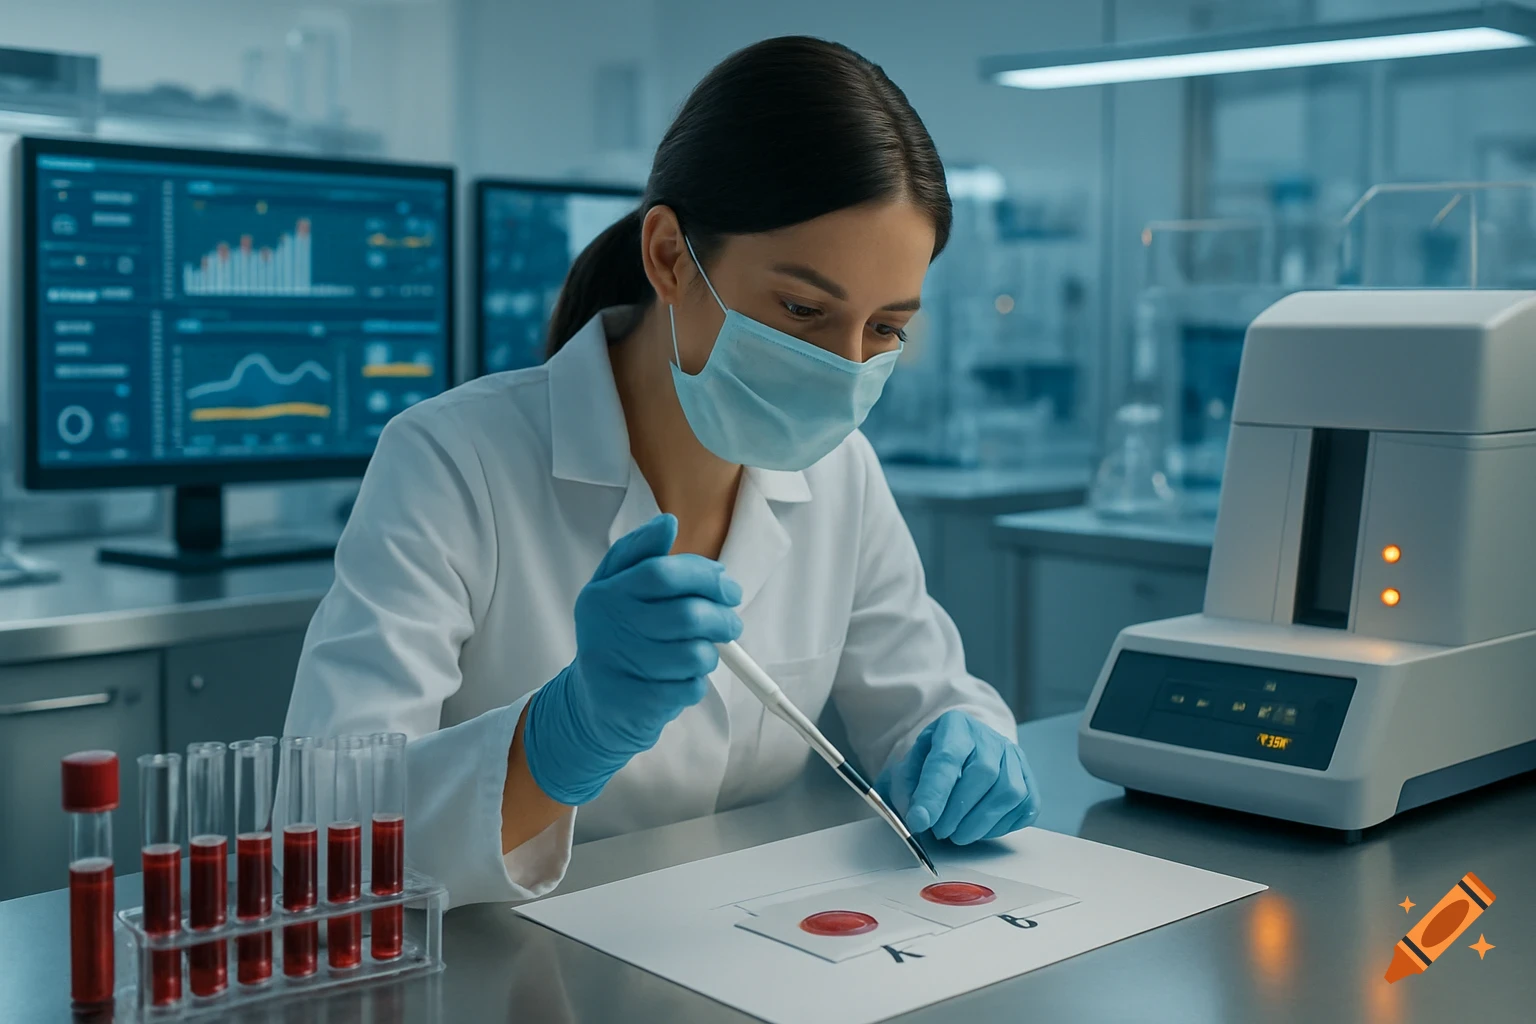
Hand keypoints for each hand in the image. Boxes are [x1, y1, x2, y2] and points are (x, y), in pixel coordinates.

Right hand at [522, 514, 743, 804]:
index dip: (704, 577)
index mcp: (605, 593)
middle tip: (730, 624)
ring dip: (709, 654)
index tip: (727, 586)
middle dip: (721, 618)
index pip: (662, 573)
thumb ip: (641, 552)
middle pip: (686, 615)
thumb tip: (668, 523)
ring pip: (694, 655)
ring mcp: (620, 668)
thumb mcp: (616, 587)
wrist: (590, 704)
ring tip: (701, 653)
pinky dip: (696, 683)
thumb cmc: (615, 635)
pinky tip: (681, 678)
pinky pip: (689, 688)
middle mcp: (607, 628)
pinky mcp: (635, 704)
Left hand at [880, 710, 1038, 844]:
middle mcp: (990, 737)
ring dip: (980, 823)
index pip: (947, 759)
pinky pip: (1025, 807)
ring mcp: (1014, 757)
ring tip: (957, 834)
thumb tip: (918, 819)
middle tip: (939, 831)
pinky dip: (1002, 826)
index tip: (919, 822)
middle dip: (957, 812)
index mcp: (955, 726)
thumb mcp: (908, 768)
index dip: (933, 794)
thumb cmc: (932, 763)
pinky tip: (981, 829)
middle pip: (983, 774)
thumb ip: (907, 791)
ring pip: (1008, 792)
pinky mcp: (1029, 779)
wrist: (960, 754)